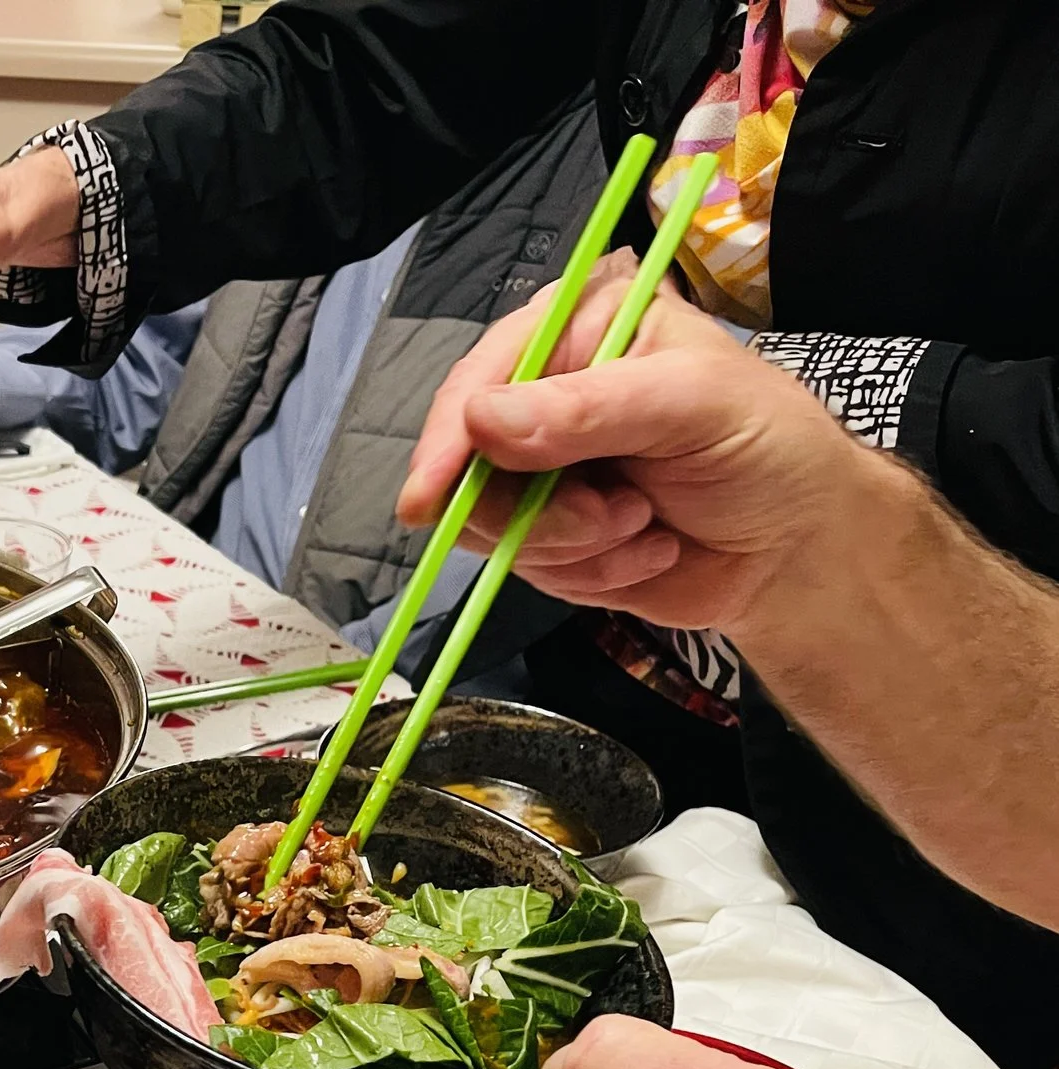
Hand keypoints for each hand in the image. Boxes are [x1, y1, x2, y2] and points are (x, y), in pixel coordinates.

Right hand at [395, 256, 880, 632]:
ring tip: (647, 527)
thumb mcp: (692, 405)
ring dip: (574, 543)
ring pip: (490, 524)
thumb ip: (589, 409)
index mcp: (579, 331)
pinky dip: (589, 572)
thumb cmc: (767, 449)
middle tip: (619, 516)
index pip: (481, 377)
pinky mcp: (548, 535)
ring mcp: (542, 472)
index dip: (450, 439)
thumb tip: (482, 421)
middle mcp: (547, 397)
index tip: (430, 498)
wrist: (801, 549)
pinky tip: (649, 553)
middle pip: (468, 461)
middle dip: (539, 509)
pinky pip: (523, 565)